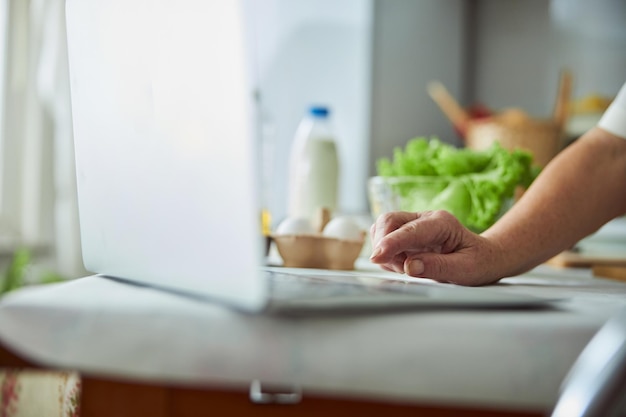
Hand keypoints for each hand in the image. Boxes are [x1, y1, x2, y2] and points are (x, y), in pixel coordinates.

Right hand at [369, 210, 502, 285]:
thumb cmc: (478, 262)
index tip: (377, 256)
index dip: (391, 243)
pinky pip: (385, 238)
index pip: (410, 230)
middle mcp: (425, 218)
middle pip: (390, 220)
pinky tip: (403, 264)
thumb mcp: (465, 270)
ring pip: (383, 227)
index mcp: (442, 223)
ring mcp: (414, 223)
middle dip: (383, 244)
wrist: (484, 257)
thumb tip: (410, 266)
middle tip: (395, 267)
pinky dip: (386, 254)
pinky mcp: (406, 232)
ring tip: (404, 267)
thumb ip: (438, 267)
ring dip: (384, 250)